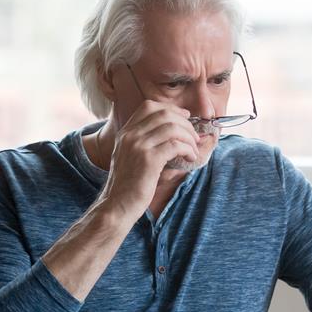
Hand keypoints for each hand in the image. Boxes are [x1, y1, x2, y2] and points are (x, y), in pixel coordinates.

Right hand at [98, 100, 199, 219]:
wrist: (117, 205)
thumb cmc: (128, 185)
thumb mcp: (129, 156)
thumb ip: (143, 142)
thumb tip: (172, 132)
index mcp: (125, 132)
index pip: (149, 106)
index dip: (171, 109)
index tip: (185, 117)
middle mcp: (130, 135)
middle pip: (164, 114)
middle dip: (185, 123)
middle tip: (194, 135)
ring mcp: (138, 146)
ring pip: (172, 128)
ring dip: (189, 136)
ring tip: (193, 148)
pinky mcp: (149, 160)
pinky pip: (175, 145)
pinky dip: (188, 149)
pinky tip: (190, 157)